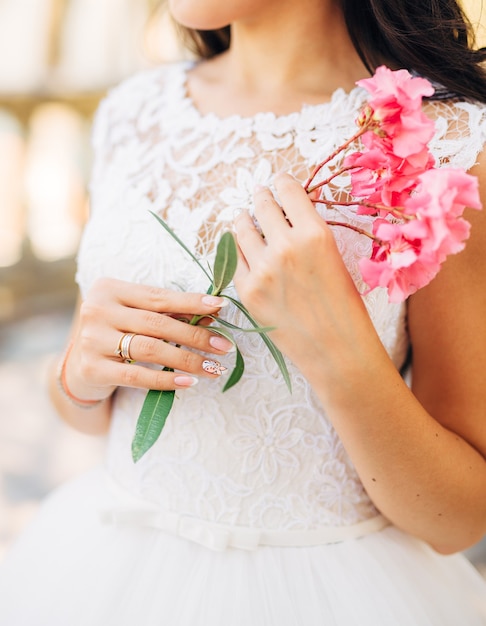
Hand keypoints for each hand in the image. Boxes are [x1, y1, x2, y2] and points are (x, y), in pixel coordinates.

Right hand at [64, 278, 233, 401]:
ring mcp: (91, 340)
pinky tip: (189, 381)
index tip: (220, 306)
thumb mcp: (137, 316)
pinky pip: (137, 376)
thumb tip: (212, 314)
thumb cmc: (116, 334)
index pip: (158, 296)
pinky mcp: (92, 369)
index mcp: (109, 289)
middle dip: (195, 335)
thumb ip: (168, 313)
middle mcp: (97, 310)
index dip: (191, 301)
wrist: (78, 367)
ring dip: (187, 359)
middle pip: (157, 323)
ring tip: (213, 367)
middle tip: (224, 346)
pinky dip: (166, 379)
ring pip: (150, 349)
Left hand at [233, 173, 372, 366]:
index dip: (282, 183)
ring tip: (246, 220)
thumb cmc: (345, 306)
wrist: (336, 350)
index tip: (280, 184)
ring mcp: (262, 269)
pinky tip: (243, 249)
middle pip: (261, 204)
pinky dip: (237, 250)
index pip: (288, 190)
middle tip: (260, 197)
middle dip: (261, 198)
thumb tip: (286, 213)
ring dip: (244, 220)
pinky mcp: (247, 291)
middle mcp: (286, 246)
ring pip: (241, 228)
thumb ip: (309, 233)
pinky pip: (233, 258)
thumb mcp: (334, 258)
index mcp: (316, 234)